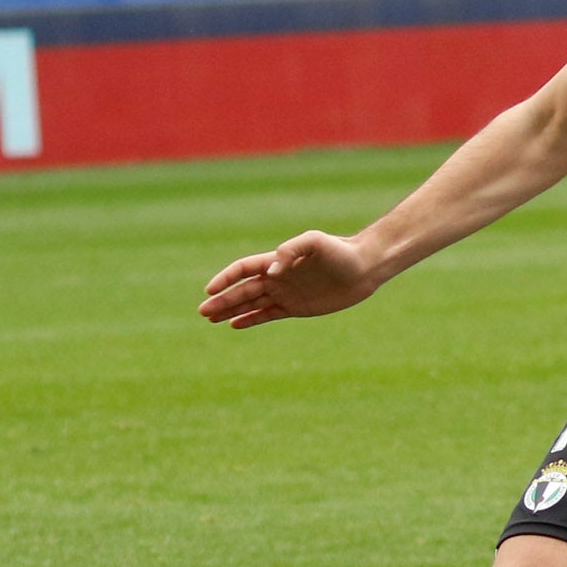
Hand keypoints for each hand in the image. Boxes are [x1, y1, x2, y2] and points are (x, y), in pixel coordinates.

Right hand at [198, 229, 378, 327]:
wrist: (364, 267)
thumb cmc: (340, 251)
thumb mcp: (316, 242)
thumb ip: (292, 251)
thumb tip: (271, 270)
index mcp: (277, 260)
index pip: (243, 269)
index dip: (226, 279)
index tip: (210, 290)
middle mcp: (277, 276)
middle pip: (242, 289)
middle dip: (222, 300)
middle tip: (202, 311)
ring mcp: (285, 292)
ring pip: (251, 303)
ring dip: (230, 310)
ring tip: (210, 318)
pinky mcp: (296, 307)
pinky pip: (268, 314)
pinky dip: (251, 319)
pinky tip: (234, 325)